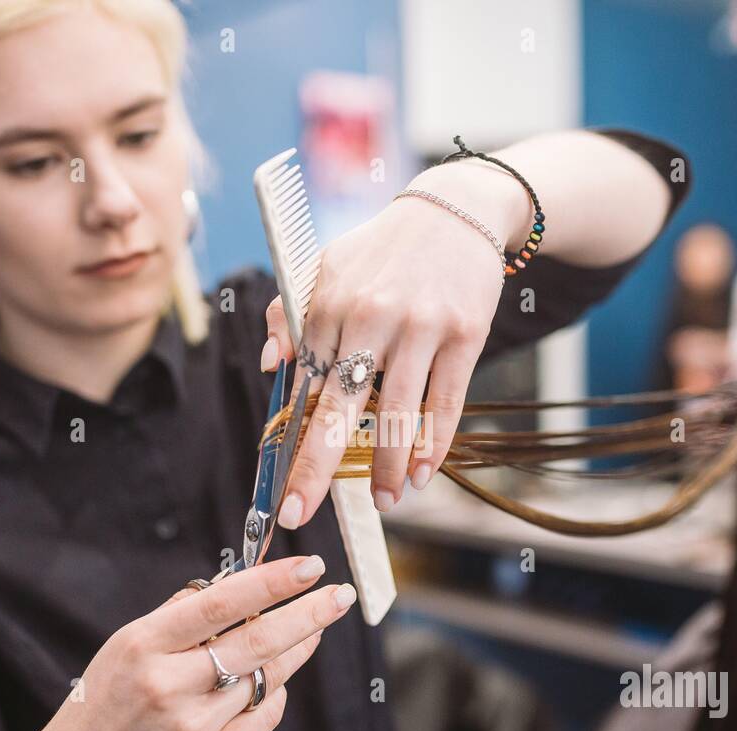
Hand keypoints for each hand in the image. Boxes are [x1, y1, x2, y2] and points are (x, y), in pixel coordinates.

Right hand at [11, 555, 355, 730]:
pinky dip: (274, 693)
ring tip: (309, 632)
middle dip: (308, 615)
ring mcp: (190, 726)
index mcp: (144, 644)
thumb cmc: (107, 699)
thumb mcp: (126, 645)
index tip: (311, 565)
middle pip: (257, 641)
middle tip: (341, 595)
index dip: (272, 582)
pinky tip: (271, 680)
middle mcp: (167, 684)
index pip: (221, 604)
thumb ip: (179, 616)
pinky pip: (263, 716)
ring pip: (266, 678)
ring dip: (294, 651)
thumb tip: (239, 584)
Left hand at [262, 165, 522, 529]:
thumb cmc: (385, 250)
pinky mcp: (465, 334)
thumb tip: (272, 363)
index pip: (305, 387)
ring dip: (386, 467)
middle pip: (340, 407)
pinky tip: (421, 473)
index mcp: (330, 304)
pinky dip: (434, 444)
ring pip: (398, 414)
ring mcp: (421, 327)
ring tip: (382, 501)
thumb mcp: (326, 266)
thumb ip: (291, 313)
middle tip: (303, 513)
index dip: (291, 442)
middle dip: (317, 468)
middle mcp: (372, 317)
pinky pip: (447, 402)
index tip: (282, 487)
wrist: (456, 210)